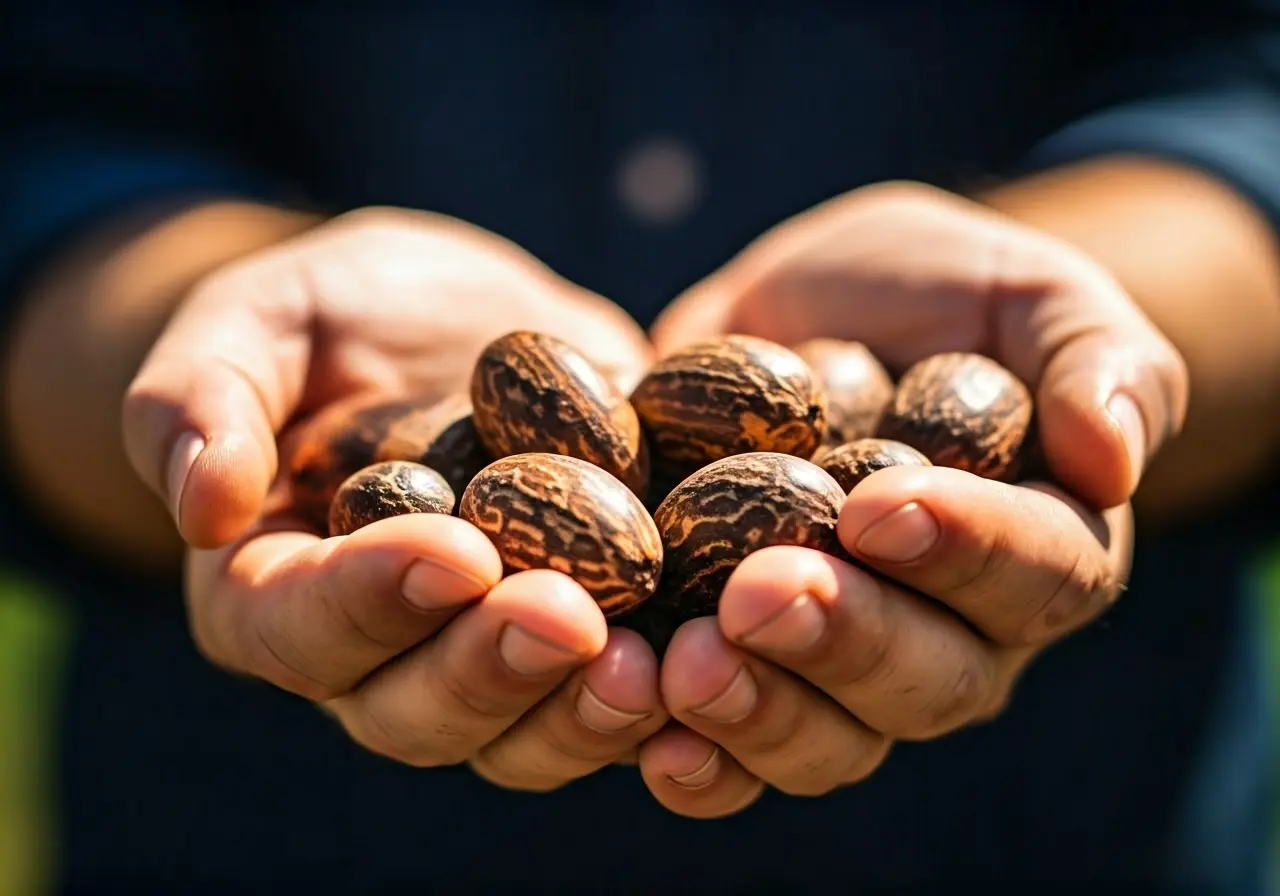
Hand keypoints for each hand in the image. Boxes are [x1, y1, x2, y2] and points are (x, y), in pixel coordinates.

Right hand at [122, 207, 667, 788]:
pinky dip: (669, 697)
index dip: (369, 603)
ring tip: (653, 664)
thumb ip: (201, 396)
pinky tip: (719, 652)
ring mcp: (486, 657)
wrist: (464, 320)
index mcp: (277, 590)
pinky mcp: (586, 639)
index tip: (452, 552)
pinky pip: (616, 699)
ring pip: (523, 732)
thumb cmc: (339, 314)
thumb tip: (202, 505)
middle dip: (492, 670)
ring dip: (585, 712)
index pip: (298, 628)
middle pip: (416, 709)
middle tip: (568, 617)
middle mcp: (381, 652)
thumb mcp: (260, 318)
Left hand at [637, 182, 1186, 817]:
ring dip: (759, 712)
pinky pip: (732, 752)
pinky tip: (643, 737)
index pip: (1035, 576)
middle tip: (758, 592)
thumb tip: (1113, 455)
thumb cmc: (940, 296)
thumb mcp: (1026, 292)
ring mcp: (845, 668)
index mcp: (1040, 552)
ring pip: (829, 739)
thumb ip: (1093, 358)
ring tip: (684, 664)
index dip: (965, 551)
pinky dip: (694, 758)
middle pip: (925, 681)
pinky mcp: (747, 669)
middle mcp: (953, 635)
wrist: (819, 315)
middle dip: (843, 641)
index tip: (880, 506)